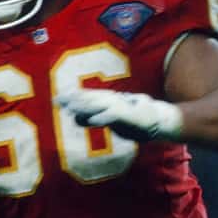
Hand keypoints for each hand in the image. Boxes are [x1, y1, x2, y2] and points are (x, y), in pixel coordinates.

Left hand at [56, 89, 182, 140]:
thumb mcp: (114, 120)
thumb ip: (99, 119)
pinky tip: (92, 121)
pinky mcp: (130, 116)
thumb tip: (82, 119)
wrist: (160, 120)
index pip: (88, 97)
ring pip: (100, 105)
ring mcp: (122, 107)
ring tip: (70, 108)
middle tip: (57, 100)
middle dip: (74, 100)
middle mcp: (114, 101)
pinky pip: (114, 116)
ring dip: (84, 107)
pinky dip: (104, 118)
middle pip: (91, 99)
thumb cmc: (137, 120)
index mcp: (110, 100)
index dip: (74, 97)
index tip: (59, 99)